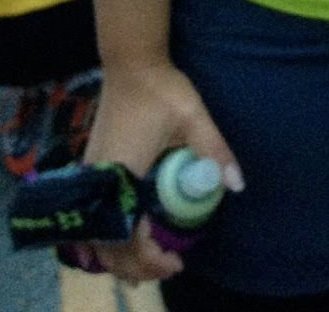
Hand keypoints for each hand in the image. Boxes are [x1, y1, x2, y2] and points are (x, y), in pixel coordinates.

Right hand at [76, 60, 242, 283]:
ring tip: (151, 257)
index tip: (177, 261)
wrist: (131, 63)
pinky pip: (93, 219)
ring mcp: (90, 178)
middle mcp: (100, 185)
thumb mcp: (194, 118)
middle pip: (108, 247)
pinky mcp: (90, 169)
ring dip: (120, 254)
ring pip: (96, 237)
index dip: (150, 259)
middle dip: (136, 266)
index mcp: (123, 177)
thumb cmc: (162, 90)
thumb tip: (238, 184)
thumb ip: (215, 150)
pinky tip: (129, 234)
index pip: (129, 238)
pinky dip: (108, 236)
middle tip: (170, 264)